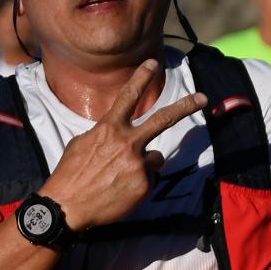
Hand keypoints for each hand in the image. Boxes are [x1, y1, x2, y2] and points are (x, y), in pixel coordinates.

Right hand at [42, 64, 191, 231]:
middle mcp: (127, 142)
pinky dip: (139, 185)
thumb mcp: (82, 144)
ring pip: (156, 158)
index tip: (153, 63)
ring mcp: (138, 163)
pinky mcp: (143, 184)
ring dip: (145, 165)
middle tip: (202, 98)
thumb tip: (117, 135)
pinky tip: (121, 191)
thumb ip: (104, 135)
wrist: (68, 206)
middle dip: (185, 106)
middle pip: (163, 119)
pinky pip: (149, 180)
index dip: (142, 77)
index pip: (129, 95)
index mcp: (109, 128)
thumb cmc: (70, 174)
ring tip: (122, 178)